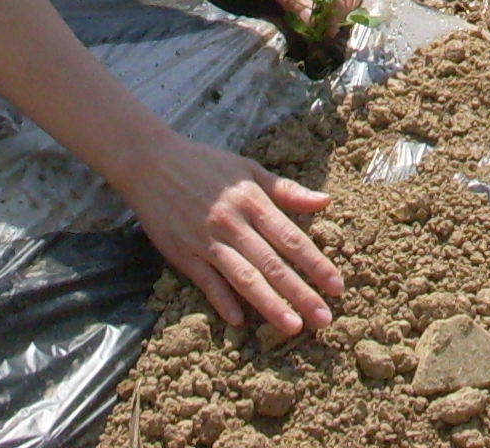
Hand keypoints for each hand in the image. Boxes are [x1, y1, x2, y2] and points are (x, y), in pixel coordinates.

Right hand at [124, 135, 342, 338]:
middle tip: (324, 319)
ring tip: (293, 327)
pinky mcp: (183, 254)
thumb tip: (325, 201)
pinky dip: (223, 301)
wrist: (152, 163)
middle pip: (273, 264)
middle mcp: (233, 223)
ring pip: (244, 277)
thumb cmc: (206, 166)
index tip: (337, 286)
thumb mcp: (249, 170)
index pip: (292, 238)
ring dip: (269, 304)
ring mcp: (207, 241)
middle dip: (301, 293)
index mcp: (253, 201)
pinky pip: (207, 282)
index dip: (316, 264)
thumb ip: (286, 191)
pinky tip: (239, 321)